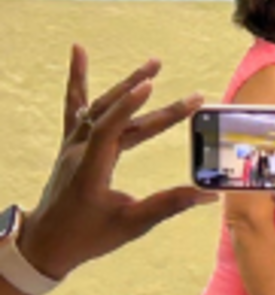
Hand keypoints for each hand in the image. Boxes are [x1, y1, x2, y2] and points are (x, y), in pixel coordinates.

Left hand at [16, 46, 212, 281]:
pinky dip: (77, 79)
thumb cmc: (87, 236)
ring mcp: (73, 146)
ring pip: (98, 107)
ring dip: (125, 85)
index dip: (129, 108)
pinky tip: (79, 52)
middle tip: (184, 89)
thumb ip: (167, 206)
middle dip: (146, 98)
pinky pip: (75, 107)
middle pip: (113, 115)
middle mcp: (79, 152)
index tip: (152, 85)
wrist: (46, 242)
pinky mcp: (72, 145)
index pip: (109, 130)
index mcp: (90, 170)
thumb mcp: (131, 225)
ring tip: (153, 64)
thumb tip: (207, 194)